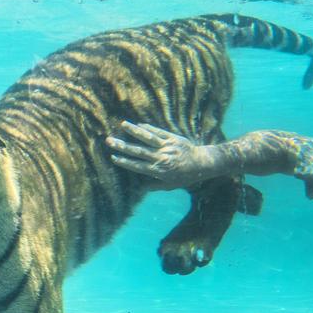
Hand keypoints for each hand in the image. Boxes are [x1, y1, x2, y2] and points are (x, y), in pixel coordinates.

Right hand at [105, 121, 219, 188]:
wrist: (202, 164)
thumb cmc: (186, 177)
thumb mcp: (171, 185)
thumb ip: (155, 186)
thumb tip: (141, 188)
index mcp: (159, 171)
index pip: (138, 166)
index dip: (125, 162)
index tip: (113, 157)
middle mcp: (161, 158)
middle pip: (138, 151)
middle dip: (123, 146)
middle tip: (109, 141)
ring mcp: (167, 147)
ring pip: (148, 138)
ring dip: (134, 131)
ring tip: (123, 124)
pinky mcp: (173, 138)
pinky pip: (159, 132)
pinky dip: (149, 128)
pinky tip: (139, 124)